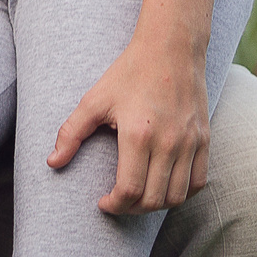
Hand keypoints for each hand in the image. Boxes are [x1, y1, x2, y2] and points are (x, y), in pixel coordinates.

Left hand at [49, 39, 210, 213]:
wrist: (170, 48)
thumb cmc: (130, 72)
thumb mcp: (95, 99)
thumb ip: (71, 132)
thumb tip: (52, 162)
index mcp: (138, 134)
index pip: (130, 190)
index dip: (114, 205)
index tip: (103, 202)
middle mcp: (168, 142)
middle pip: (153, 199)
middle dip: (131, 209)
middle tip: (118, 201)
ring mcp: (190, 142)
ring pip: (177, 195)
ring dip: (156, 205)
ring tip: (139, 197)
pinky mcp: (204, 139)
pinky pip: (199, 181)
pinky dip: (182, 193)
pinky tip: (164, 186)